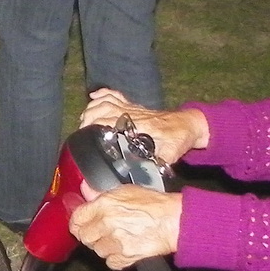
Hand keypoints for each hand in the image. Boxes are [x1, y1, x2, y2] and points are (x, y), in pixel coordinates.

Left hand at [69, 185, 181, 268]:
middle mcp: (106, 223)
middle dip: (89, 235)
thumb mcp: (124, 190)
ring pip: (96, 250)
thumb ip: (100, 192)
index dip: (77, 221)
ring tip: (113, 239)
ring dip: (102, 247)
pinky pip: (111, 262)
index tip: (79, 223)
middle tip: (97, 232)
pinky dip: (114, 259)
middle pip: (84, 236)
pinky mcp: (126, 257)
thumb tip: (86, 190)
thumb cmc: (154, 204)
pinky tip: (121, 250)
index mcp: (104, 205)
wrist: (173, 221)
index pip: (77, 217)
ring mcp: (116, 242)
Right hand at [79, 89, 208, 164]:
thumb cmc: (178, 138)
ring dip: (91, 108)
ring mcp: (132, 108)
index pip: (109, 121)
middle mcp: (131, 113)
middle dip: (88, 119)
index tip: (85, 136)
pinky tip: (93, 97)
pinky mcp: (134, 106)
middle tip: (81, 133)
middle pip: (102, 109)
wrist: (189, 124)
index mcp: (137, 124)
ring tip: (83, 120)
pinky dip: (102, 94)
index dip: (94, 127)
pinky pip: (115, 95)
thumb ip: (159, 165)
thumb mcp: (170, 154)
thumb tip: (149, 176)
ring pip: (105, 101)